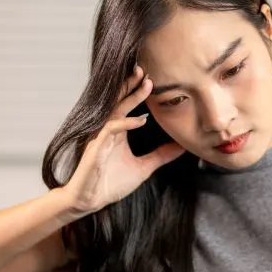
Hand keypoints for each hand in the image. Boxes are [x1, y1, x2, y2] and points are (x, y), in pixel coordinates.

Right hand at [60, 65, 184, 215]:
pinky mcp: (96, 148)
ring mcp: (100, 137)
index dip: (137, 91)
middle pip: (119, 100)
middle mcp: (107, 130)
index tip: (154, 80)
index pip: (126, 105)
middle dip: (132, 84)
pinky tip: (142, 120)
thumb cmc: (111, 184)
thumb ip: (161, 155)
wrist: (89, 201)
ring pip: (115, 109)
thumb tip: (182, 146)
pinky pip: (111, 129)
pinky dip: (126, 123)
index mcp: (117, 132)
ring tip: (146, 84)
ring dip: (130, 96)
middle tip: (147, 70)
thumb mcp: (144, 168)